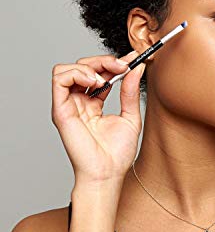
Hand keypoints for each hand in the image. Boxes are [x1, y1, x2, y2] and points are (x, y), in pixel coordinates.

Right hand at [51, 50, 145, 187]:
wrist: (108, 173)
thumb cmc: (117, 152)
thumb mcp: (131, 116)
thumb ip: (130, 92)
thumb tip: (136, 68)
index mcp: (94, 102)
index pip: (100, 73)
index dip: (114, 62)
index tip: (133, 58)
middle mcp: (80, 101)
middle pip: (83, 66)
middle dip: (104, 61)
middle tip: (122, 66)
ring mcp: (69, 105)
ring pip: (68, 69)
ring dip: (88, 66)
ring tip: (105, 78)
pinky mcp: (61, 110)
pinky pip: (60, 79)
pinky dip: (77, 73)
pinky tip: (95, 82)